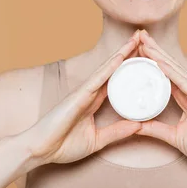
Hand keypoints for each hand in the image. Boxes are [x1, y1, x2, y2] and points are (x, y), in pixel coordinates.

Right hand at [22, 31, 141, 165]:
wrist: (40, 150)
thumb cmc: (63, 145)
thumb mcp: (97, 140)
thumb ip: (116, 132)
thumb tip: (138, 126)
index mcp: (95, 100)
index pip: (117, 79)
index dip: (130, 66)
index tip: (146, 55)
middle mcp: (90, 92)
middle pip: (113, 67)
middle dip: (128, 52)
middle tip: (145, 37)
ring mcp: (84, 91)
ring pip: (107, 68)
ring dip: (122, 53)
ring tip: (137, 39)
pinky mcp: (78, 95)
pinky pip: (97, 79)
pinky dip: (109, 67)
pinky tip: (120, 57)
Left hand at [136, 30, 186, 172]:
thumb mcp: (175, 137)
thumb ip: (157, 129)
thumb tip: (137, 126)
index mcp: (186, 97)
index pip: (166, 73)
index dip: (153, 59)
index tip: (137, 47)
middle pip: (170, 66)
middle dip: (154, 50)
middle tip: (139, 34)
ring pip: (176, 70)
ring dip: (160, 55)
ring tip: (145, 42)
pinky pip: (184, 84)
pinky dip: (171, 72)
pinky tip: (160, 62)